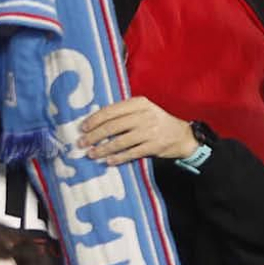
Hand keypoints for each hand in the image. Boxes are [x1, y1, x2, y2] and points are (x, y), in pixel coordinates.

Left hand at [79, 96, 197, 163]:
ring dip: (103, 149)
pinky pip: (131, 153)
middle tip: (82, 143)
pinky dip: (118, 158)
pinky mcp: (154, 146)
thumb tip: (96, 122)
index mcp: (139, 103)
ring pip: (119, 142)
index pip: (111, 110)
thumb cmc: (156, 122)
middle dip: (94, 136)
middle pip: (112, 127)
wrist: (181, 135)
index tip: (83, 128)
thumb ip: (124, 113)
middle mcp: (144, 115)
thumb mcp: (143, 111)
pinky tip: (108, 161)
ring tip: (91, 154)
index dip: (95, 120)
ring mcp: (149, 131)